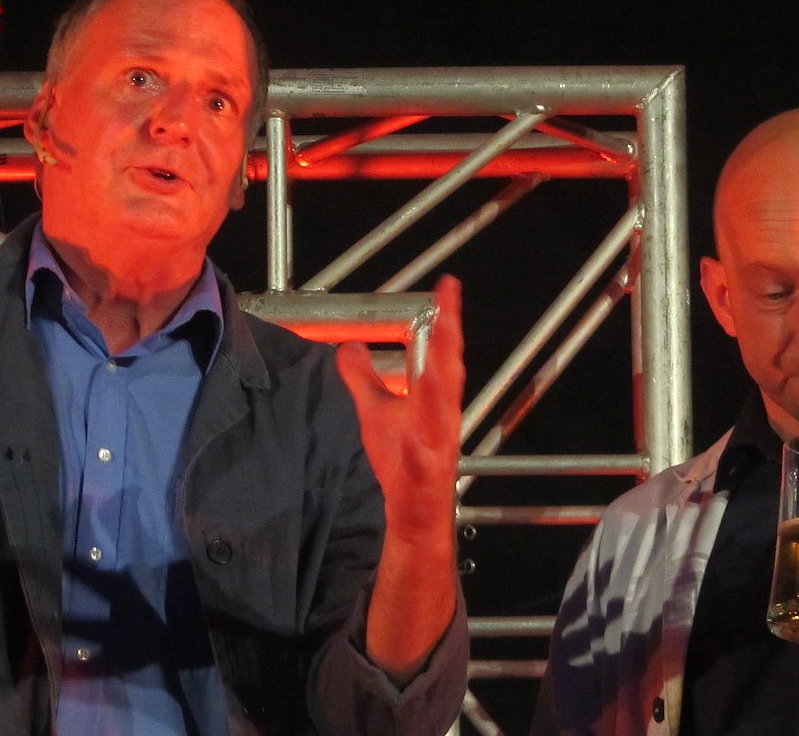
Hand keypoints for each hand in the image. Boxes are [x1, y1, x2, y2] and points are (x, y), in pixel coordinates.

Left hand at [336, 274, 464, 680]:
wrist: (415, 512)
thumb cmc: (400, 461)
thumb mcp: (374, 411)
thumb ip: (362, 378)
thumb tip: (348, 347)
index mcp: (436, 398)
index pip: (442, 351)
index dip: (447, 319)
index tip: (448, 286)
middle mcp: (443, 415)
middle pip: (449, 370)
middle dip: (450, 337)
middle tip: (450, 304)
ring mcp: (437, 441)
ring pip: (444, 401)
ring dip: (444, 373)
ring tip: (444, 340)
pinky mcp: (427, 468)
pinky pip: (428, 445)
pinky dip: (426, 429)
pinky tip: (423, 417)